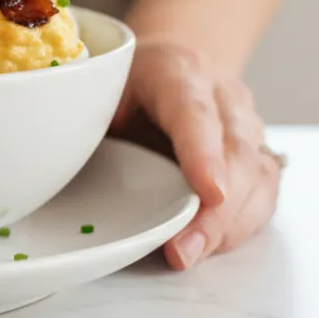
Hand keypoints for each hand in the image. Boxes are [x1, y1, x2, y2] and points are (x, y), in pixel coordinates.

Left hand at [110, 37, 279, 269]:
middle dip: (215, 211)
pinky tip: (212, 245)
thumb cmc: (129, 82)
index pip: (194, 112)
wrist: (174, 62)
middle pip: (235, 153)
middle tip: (185, 251)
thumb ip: (87, 119)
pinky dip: (240, 225)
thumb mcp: (100, 85)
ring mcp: (247, 124)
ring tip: (192, 255)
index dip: (203, 154)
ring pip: (257, 177)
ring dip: (229, 225)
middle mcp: (223, 95)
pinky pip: (263, 194)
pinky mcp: (258, 155)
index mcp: (178, 71)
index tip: (210, 193)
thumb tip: (54, 169)